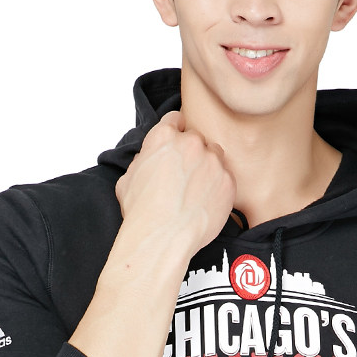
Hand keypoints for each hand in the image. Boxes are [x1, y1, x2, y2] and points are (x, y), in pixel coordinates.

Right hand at [115, 110, 235, 258]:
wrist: (163, 237)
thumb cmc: (141, 212)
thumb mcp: (127, 179)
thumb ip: (142, 161)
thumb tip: (148, 160)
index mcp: (163, 137)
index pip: (176, 120)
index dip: (176, 133)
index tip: (177, 146)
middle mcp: (191, 143)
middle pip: (197, 139)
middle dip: (192, 153)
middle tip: (185, 175)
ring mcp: (213, 161)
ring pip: (215, 155)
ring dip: (209, 167)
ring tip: (197, 189)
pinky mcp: (228, 182)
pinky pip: (226, 178)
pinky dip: (219, 187)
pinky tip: (206, 202)